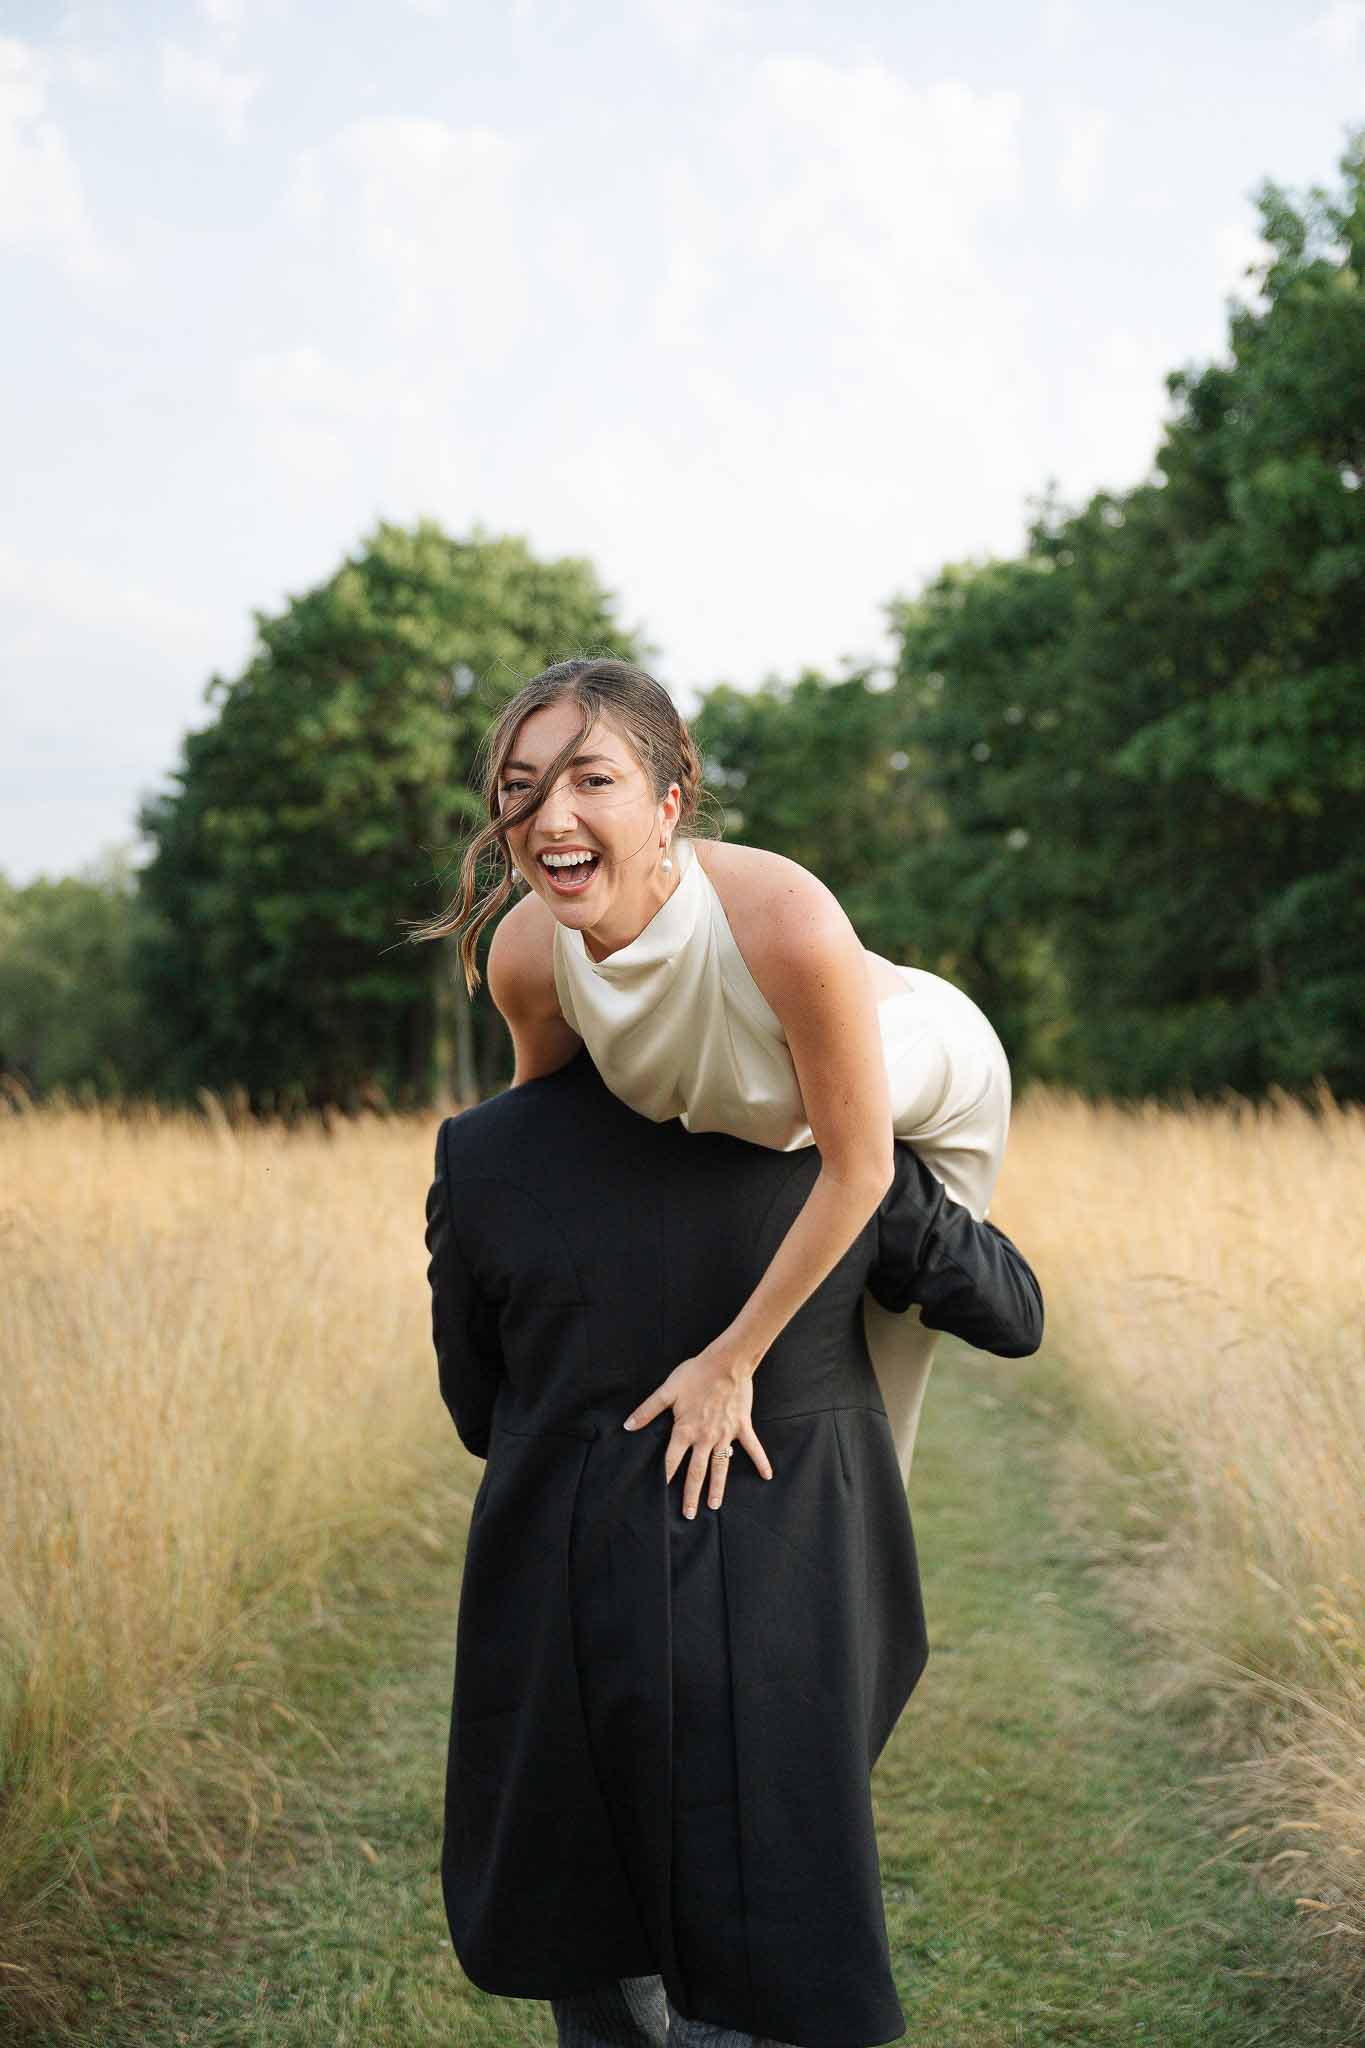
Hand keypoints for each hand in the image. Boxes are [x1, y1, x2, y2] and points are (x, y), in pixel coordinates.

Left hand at [623, 1342, 773, 1517]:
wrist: (726, 1362)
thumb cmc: (696, 1373)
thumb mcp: (667, 1391)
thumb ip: (648, 1410)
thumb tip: (628, 1425)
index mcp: (685, 1429)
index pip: (672, 1460)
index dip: (665, 1477)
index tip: (660, 1495)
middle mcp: (705, 1437)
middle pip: (696, 1471)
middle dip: (691, 1494)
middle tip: (689, 1514)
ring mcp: (725, 1434)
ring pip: (720, 1467)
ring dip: (717, 1487)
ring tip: (714, 1506)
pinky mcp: (742, 1426)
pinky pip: (752, 1447)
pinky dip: (760, 1461)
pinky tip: (766, 1475)